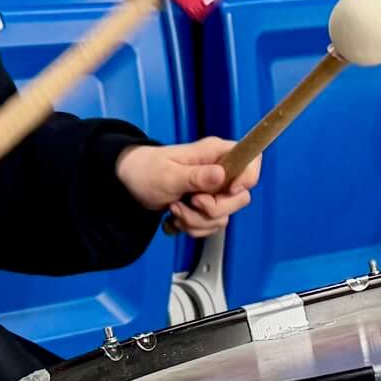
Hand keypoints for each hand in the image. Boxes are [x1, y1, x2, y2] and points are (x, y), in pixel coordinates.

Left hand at [117, 138, 257, 235]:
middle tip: (191, 202)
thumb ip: (196, 177)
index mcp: (215, 154)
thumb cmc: (145, 170)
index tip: (228, 191)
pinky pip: (210, 224)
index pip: (252, 160)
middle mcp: (219, 171)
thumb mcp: (168, 175)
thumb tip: (221, 175)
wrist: (128, 182)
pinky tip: (176, 217)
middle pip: (240, 197)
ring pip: (223, 216)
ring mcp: (213, 190)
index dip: (248, 178)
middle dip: (214, 210)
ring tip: (174, 210)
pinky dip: (192, 227)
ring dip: (197, 221)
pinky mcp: (206, 206)